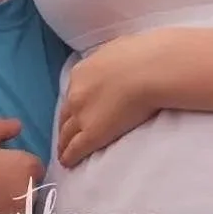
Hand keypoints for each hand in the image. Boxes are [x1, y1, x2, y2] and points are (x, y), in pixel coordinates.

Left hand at [57, 35, 168, 165]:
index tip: (75, 113)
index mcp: (80, 73)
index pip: (71, 95)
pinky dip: (69, 157)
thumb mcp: (115, 50)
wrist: (148, 71)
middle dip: (64, 127)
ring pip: (66, 134)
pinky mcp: (92, 134)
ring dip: (64, 144)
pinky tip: (68, 163)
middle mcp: (75, 94)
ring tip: (64, 153)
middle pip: (65, 116)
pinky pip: (75, 149)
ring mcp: (81, 116)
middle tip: (64, 137)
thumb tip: (112, 63)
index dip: (73, 106)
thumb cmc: (141, 56)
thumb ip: (106, 62)